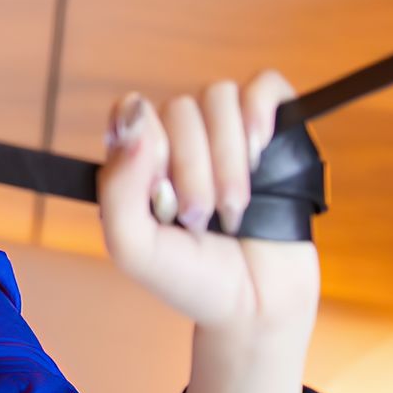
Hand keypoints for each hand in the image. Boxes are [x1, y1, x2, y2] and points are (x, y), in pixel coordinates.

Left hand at [96, 70, 320, 335]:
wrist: (256, 306)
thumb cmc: (191, 278)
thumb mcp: (134, 249)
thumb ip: (118, 189)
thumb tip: (135, 120)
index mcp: (142, 160)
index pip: (132, 113)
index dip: (146, 145)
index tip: (159, 191)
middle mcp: (183, 139)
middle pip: (179, 109)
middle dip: (192, 171)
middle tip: (200, 219)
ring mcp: (229, 133)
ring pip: (219, 98)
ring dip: (227, 159)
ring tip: (234, 207)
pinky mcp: (274, 131)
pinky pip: (264, 86)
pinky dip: (261, 112)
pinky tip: (261, 151)